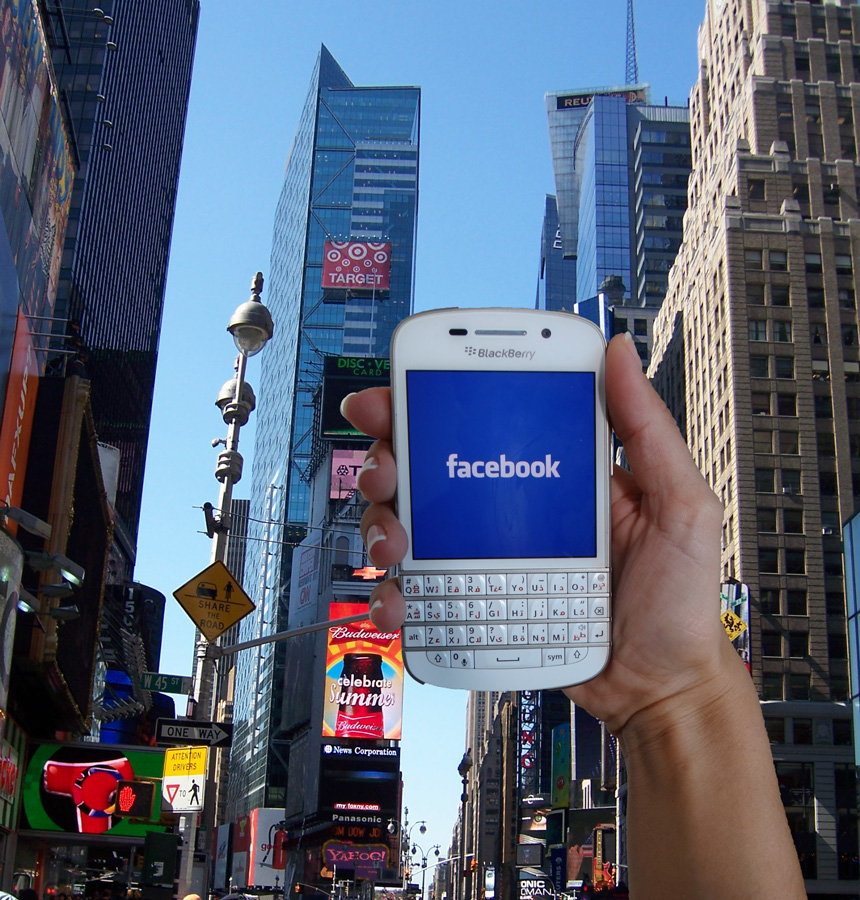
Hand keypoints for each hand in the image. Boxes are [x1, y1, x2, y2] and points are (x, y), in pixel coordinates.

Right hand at [341, 334, 728, 735]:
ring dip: (383, 523)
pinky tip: (400, 601)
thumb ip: (648, 431)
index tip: (401, 388)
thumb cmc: (679, 601)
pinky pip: (423, 591)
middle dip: (391, 455)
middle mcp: (513, 509)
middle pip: (433, 466)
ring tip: (394, 543)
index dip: (437, 397)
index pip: (489, 419)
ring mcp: (491, 557)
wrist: (661, 691)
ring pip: (414, 524)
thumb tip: (616, 354)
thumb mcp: (681, 506)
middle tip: (386, 469)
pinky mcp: (478, 604)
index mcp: (555, 474)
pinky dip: (396, 594)